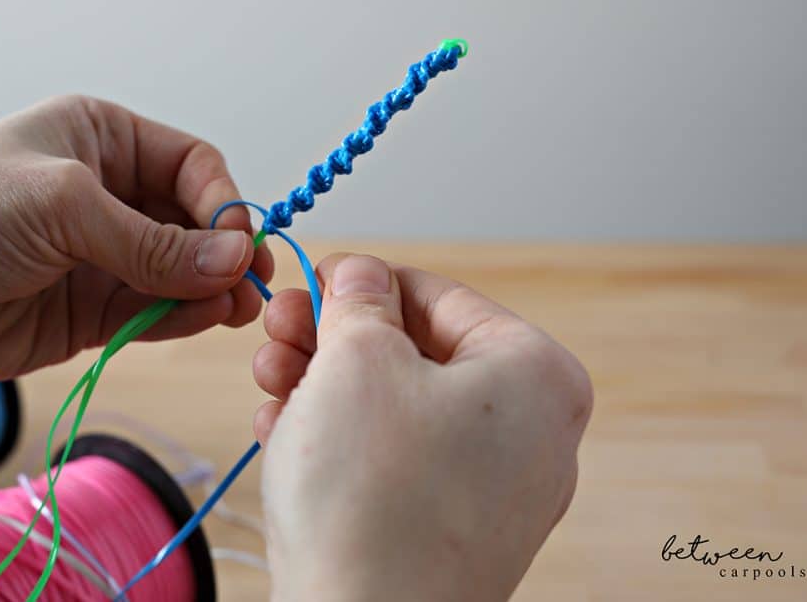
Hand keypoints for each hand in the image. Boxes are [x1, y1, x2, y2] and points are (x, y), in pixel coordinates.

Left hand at [0, 95, 271, 379]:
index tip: (238, 242)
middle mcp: (109, 195)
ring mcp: (102, 255)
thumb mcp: (60, 206)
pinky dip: (182, 317)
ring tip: (236, 308)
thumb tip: (234, 261)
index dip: (222, 202)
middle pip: (195, 222)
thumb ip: (150, 241)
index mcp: (101, 140)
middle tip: (252, 282)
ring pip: (181, 271)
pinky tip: (204, 319)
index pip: (192, 166)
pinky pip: (154, 311)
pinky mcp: (92, 310)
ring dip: (212, 289)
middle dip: (225, 251)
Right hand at [253, 254, 591, 601]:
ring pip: (401, 407)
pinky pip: (399, 461)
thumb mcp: (356, 360)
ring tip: (271, 382)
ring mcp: (495, 490)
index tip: (314, 281)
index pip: (440, 296)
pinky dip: (343, 439)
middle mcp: (532, 433)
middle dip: (335, 339)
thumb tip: (360, 275)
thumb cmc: (372, 496)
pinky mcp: (453, 531)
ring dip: (327, 386)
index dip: (365, 281)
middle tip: (280, 331)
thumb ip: (358, 299)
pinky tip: (285, 430)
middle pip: (417, 353)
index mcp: (535, 374)